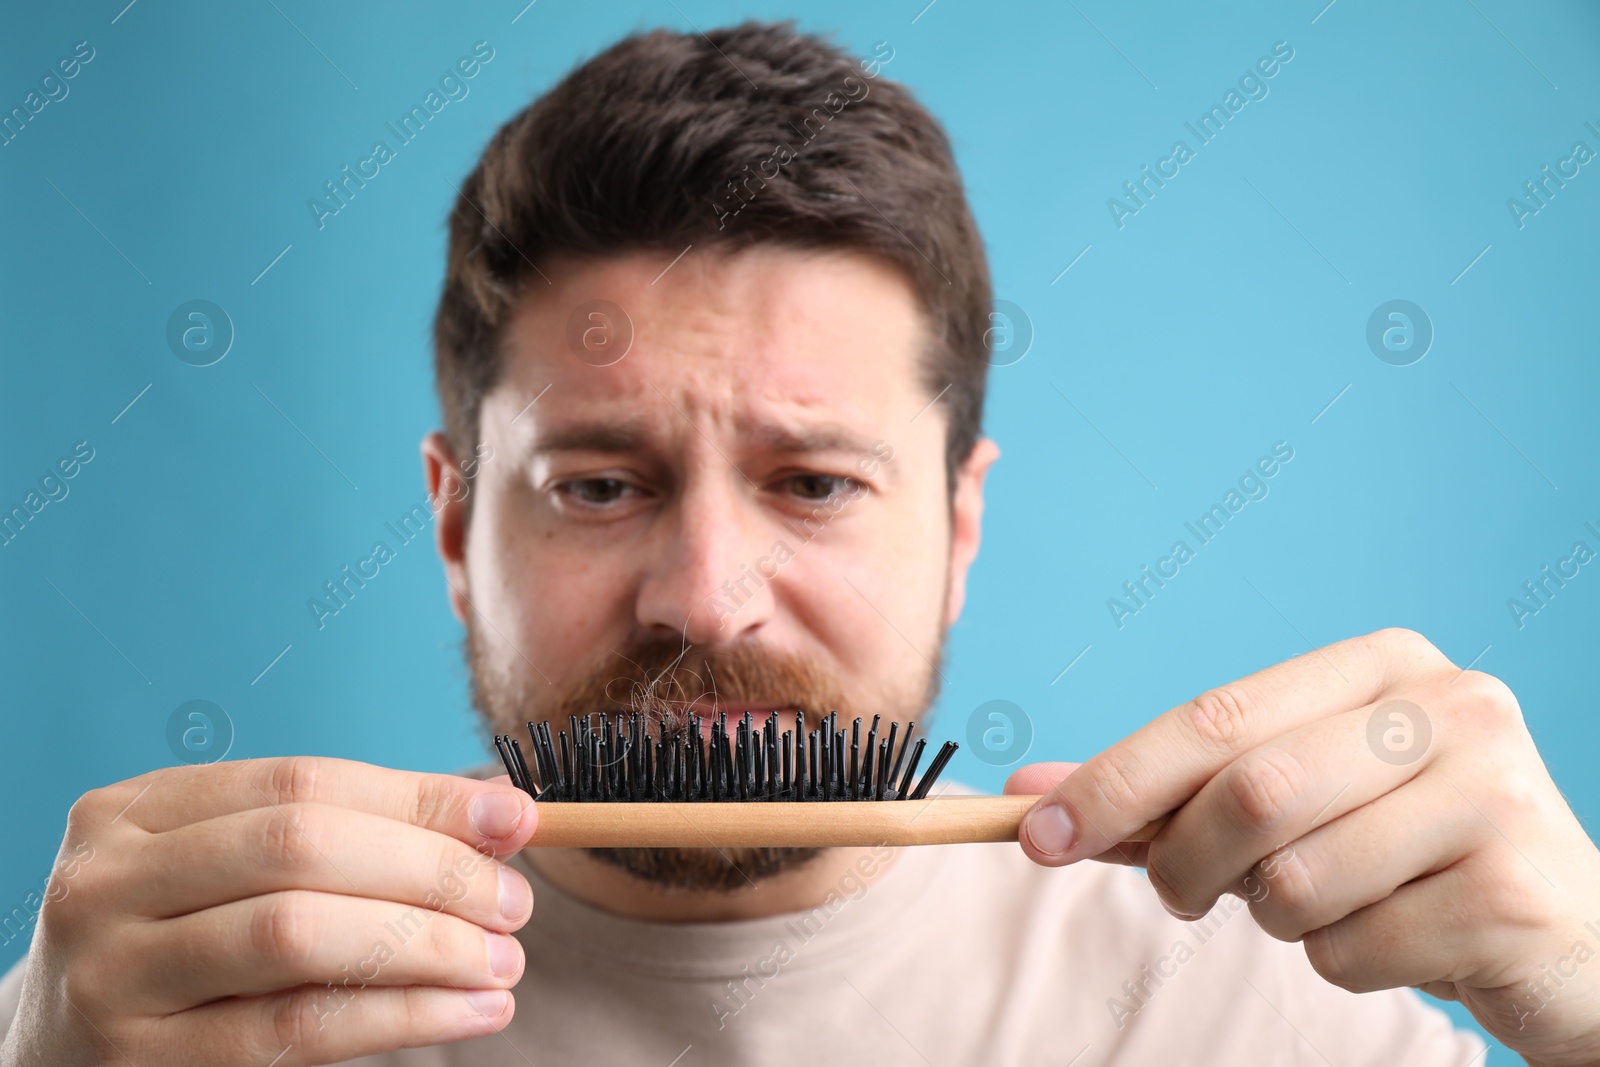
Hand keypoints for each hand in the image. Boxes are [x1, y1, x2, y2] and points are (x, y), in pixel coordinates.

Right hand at [0, 757, 537, 1066]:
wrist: (54, 1049)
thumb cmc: (180, 939)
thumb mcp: (232, 868)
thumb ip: (351, 834)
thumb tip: (502, 818)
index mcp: (135, 810)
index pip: (304, 783)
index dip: (421, 798)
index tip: (517, 818)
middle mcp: (108, 883)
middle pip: (302, 849)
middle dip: (430, 870)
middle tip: (515, 902)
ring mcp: (113, 976)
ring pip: (299, 938)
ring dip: (426, 947)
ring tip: (504, 960)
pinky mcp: (139, 1063)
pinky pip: (294, 1031)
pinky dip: (399, 1018)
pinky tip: (468, 1011)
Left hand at [1008, 628, 1599, 1066]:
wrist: (1566, 935)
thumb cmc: (1398, 856)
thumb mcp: (1286, 805)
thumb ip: (1163, 795)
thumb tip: (1027, 793)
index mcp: (1381, 665)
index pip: (1214, 716)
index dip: (1114, 779)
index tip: (1033, 832)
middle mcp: (1448, 705)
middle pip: (1249, 792)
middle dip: (1182, 862)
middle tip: (1175, 895)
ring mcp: (1495, 791)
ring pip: (1294, 881)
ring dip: (1277, 919)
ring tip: (1333, 904)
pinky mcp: (1514, 889)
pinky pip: (1354, 951)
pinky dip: (1343, 963)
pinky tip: (1401, 938)